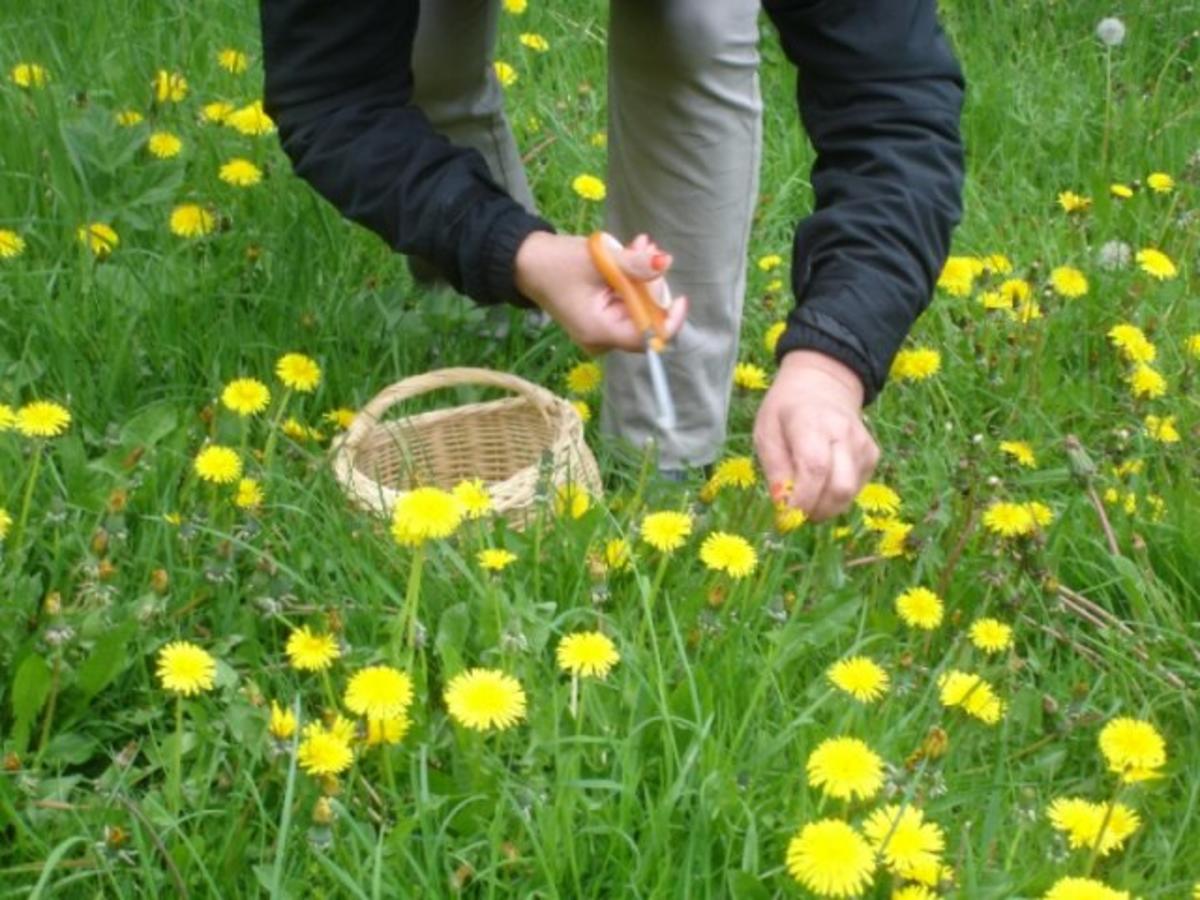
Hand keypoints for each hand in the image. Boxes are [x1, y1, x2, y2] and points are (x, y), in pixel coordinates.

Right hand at [514, 231, 687, 354]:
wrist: (527, 262)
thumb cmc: (557, 263)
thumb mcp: (599, 260)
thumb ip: (634, 264)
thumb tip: (665, 262)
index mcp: (601, 332)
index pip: (648, 339)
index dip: (669, 319)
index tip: (681, 297)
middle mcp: (603, 339)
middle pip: (647, 320)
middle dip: (652, 285)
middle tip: (647, 250)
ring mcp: (602, 331)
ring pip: (639, 308)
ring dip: (643, 277)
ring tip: (639, 245)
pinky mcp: (601, 320)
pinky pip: (627, 304)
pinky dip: (633, 281)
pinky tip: (631, 254)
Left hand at [753, 350, 879, 521]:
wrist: (823, 383)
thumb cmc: (786, 410)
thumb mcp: (766, 432)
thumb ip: (774, 468)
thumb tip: (783, 505)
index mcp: (811, 422)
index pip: (815, 468)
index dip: (802, 500)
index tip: (785, 516)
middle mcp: (843, 433)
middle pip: (839, 487)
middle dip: (816, 511)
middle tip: (796, 514)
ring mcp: (862, 445)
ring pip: (850, 493)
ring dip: (826, 507)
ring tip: (806, 498)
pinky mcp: (872, 456)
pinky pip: (855, 489)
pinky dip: (836, 497)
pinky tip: (822, 483)